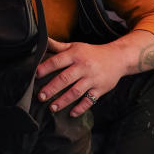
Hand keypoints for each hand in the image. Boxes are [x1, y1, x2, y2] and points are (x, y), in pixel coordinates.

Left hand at [35, 31, 153, 116]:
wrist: (118, 58)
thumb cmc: (93, 53)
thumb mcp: (76, 46)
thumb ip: (58, 46)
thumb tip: (42, 40)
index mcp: (76, 55)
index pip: (58, 61)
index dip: (45, 68)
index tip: (35, 75)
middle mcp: (84, 67)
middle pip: (65, 79)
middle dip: (51, 89)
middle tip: (41, 97)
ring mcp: (93, 79)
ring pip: (76, 92)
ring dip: (63, 101)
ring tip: (52, 108)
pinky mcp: (100, 89)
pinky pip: (90, 100)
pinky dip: (81, 108)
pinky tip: (72, 113)